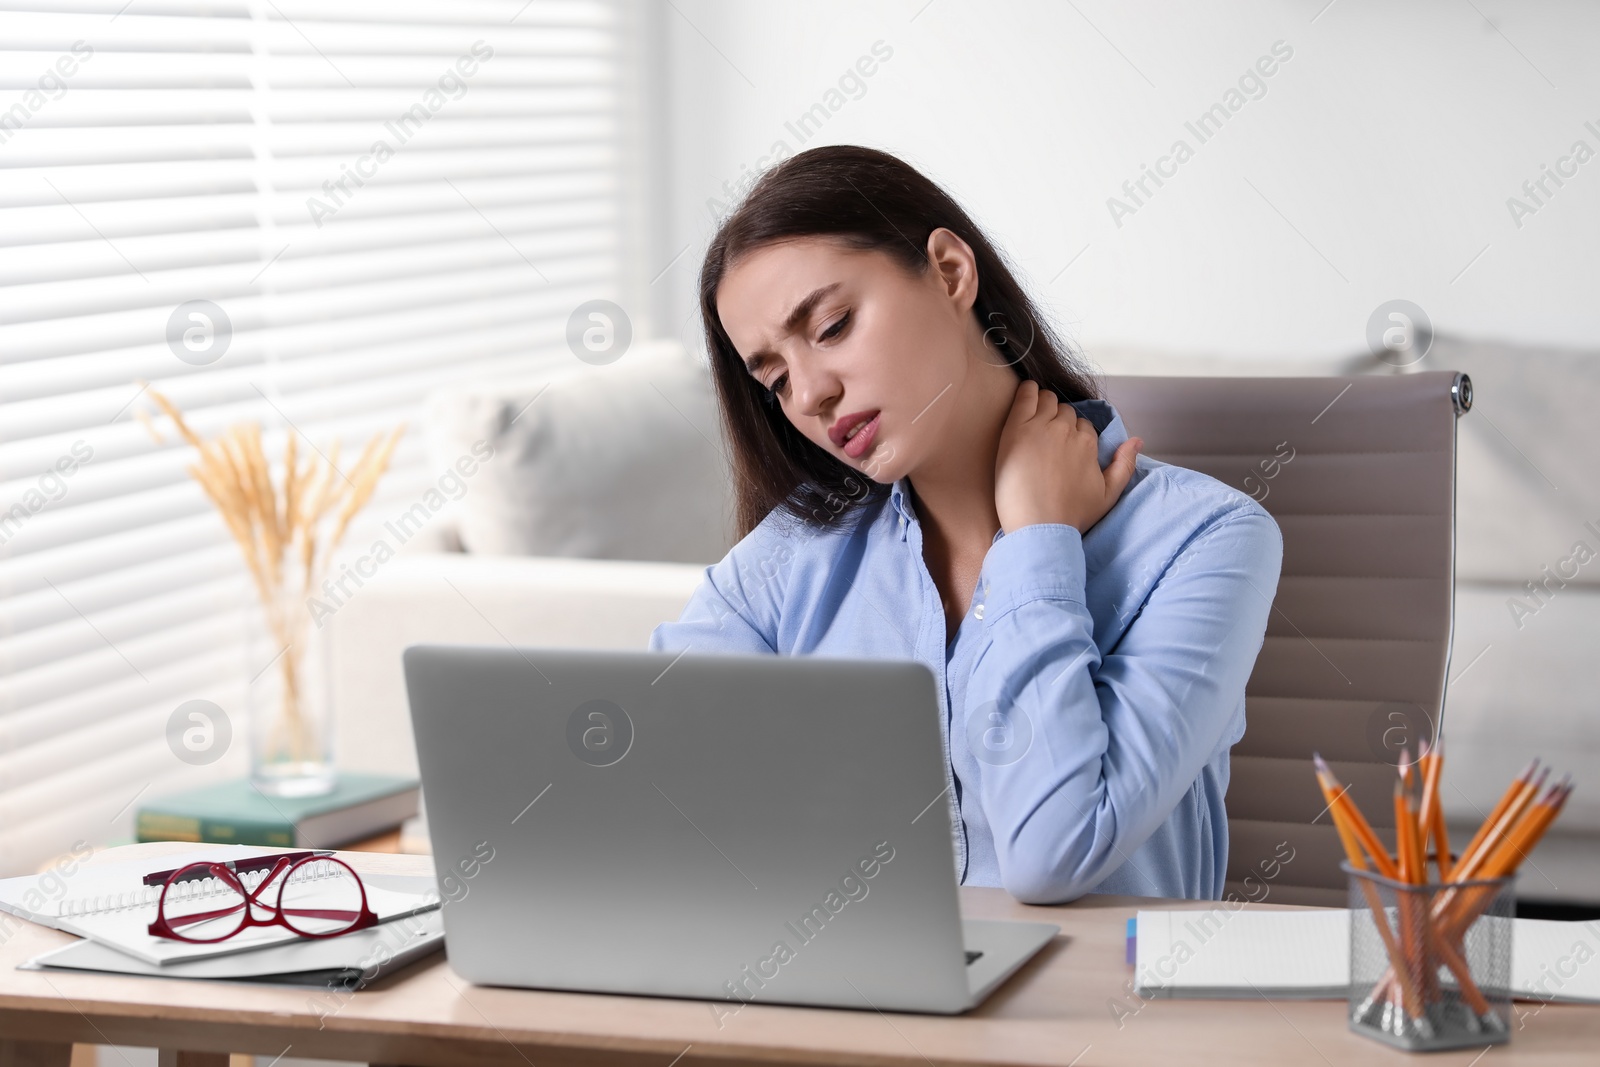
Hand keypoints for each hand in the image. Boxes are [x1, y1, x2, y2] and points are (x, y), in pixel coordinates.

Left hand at [994, 379, 1142, 533]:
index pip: (1083, 426)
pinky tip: (1026, 392)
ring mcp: (1042, 427)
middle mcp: (1068, 431)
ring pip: (1047, 401)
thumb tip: (1138, 440)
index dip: (1073, 434)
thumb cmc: (1072, 516)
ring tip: (1034, 418)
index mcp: (1088, 444)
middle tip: (1045, 437)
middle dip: (1058, 420)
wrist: (1039, 528)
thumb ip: (1124, 465)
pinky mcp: (1017, 429)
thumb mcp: (1108, 495)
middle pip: (1065, 412)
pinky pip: (1025, 396)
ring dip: (1043, 405)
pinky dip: (1027, 391)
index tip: (1062, 446)